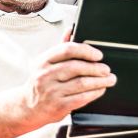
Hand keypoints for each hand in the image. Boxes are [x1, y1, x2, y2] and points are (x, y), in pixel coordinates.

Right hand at [0, 27, 117, 137]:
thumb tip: (71, 29)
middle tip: (107, 69)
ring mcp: (50, 91)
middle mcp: (45, 75)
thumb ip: (61, 46)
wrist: (27, 108)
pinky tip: (101, 90)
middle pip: (76, 67)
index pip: (67, 50)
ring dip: (100, 81)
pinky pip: (81, 98)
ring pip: (81, 83)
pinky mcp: (57, 106)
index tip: (99, 55)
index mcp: (43, 60)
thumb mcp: (46, 63)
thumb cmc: (42, 82)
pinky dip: (94, 93)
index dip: (86, 50)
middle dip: (96, 68)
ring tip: (110, 79)